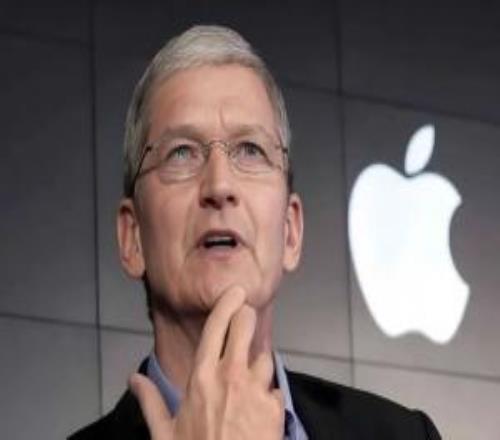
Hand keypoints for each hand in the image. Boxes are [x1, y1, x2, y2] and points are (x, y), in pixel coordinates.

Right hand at [129, 287, 283, 439]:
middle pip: (244, 328)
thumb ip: (151, 401)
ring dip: (257, 364)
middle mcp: (230, 376)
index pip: (216, 328)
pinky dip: (267, 394)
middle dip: (246, 317)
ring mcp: (255, 390)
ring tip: (247, 384)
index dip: (226, 304)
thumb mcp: (165, 434)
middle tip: (246, 315)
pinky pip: (273, 389)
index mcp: (201, 378)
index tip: (235, 291)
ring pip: (263, 357)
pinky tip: (257, 411)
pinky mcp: (275, 407)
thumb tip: (134, 378)